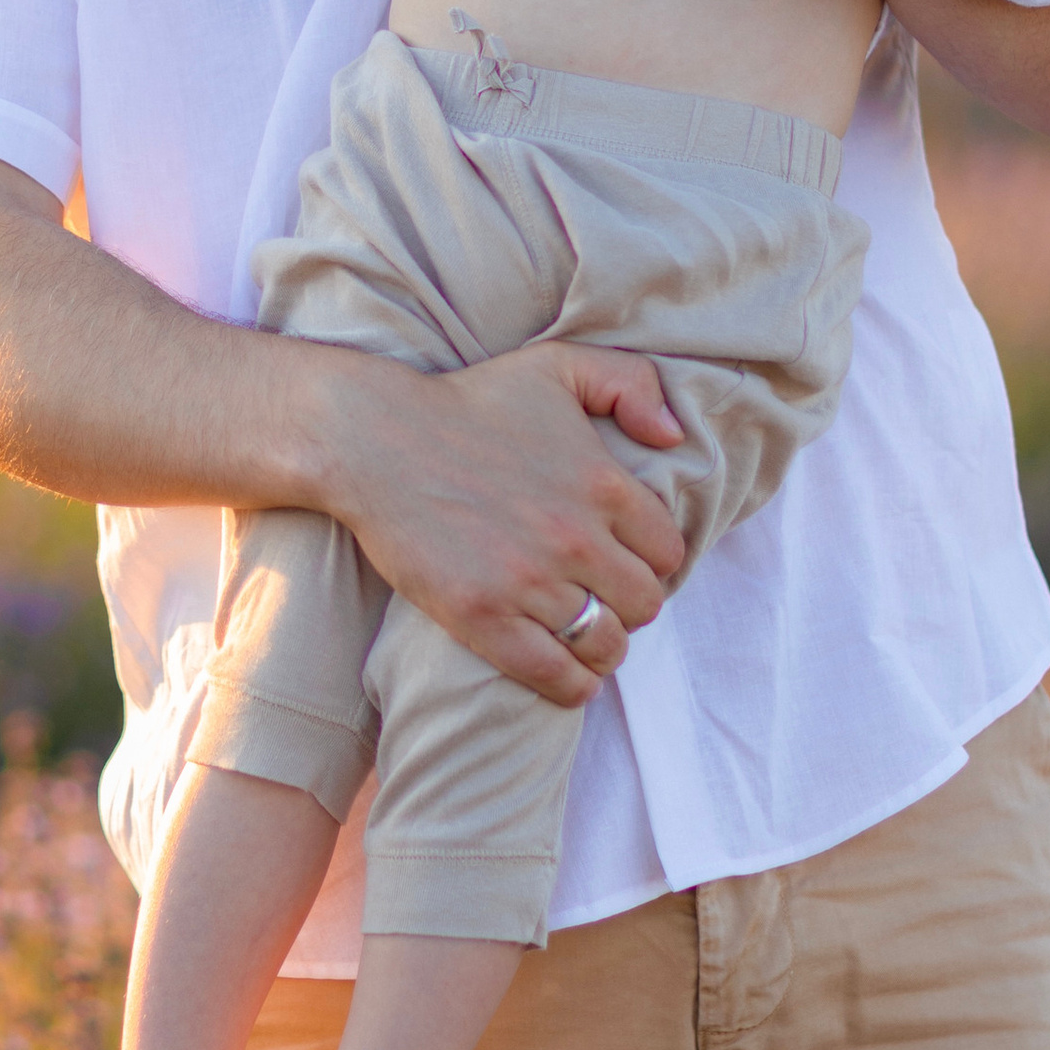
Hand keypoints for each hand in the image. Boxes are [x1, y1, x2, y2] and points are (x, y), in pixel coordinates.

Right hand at [328, 342, 686, 706]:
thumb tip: (673, 436)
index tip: (627, 558)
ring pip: (606, 644)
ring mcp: (528, 583)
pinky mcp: (483, 618)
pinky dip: (573, 684)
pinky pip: (556, 676)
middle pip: (645, 604)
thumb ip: (632, 382)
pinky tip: (570, 674)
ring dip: (603, 644)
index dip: (652, 559)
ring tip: (585, 632)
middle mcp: (575, 538)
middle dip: (630, 603)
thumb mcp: (559, 365)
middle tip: (603, 594)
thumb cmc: (468, 402)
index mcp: (603, 483)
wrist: (375, 439)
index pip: (667, 552)